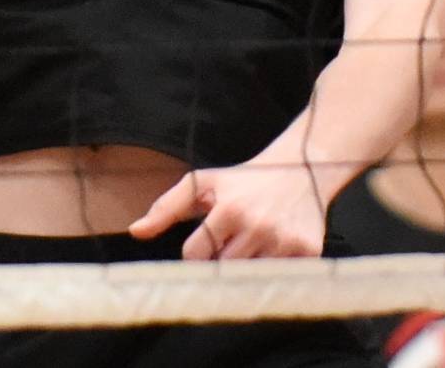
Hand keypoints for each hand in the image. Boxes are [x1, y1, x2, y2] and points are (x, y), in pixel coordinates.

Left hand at [129, 155, 326, 261]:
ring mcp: (283, 241)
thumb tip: (136, 231)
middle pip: (221, 269)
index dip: (198, 250)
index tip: (210, 238)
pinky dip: (275, 269)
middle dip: (223, 259)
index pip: (195, 255)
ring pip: (248, 277)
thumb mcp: (207, 182)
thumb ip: (167, 206)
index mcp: (229, 209)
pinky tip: (277, 246)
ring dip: (248, 265)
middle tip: (234, 240)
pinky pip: (279, 278)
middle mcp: (257, 225)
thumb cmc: (248, 178)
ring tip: (255, 241)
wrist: (306, 166)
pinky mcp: (307, 251)